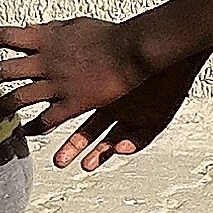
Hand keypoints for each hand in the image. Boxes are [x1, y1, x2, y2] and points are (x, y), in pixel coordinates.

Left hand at [0, 15, 162, 143]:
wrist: (133, 51)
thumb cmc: (108, 34)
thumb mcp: (74, 25)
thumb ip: (50, 30)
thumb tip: (30, 29)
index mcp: (44, 39)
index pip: (5, 36)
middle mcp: (44, 62)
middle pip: (2, 71)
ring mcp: (56, 84)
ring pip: (17, 99)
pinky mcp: (72, 103)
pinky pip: (47, 120)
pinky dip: (33, 127)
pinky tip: (23, 134)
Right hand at [49, 59, 201, 171]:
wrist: (167, 47)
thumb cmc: (139, 49)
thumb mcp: (104, 56)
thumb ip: (79, 71)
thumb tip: (66, 87)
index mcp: (102, 93)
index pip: (77, 112)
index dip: (63, 121)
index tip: (46, 133)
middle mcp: (116, 106)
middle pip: (91, 132)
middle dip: (74, 147)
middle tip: (59, 160)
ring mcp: (135, 114)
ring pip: (113, 140)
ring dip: (99, 153)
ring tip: (84, 165)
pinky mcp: (155, 120)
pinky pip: (141, 138)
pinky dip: (130, 145)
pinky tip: (118, 148)